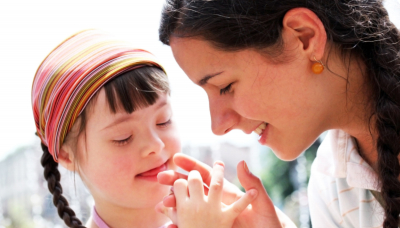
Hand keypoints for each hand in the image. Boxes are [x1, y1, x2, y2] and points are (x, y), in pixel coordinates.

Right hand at [157, 154, 295, 227]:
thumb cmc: (270, 223)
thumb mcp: (262, 203)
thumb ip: (253, 184)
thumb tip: (241, 163)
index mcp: (228, 193)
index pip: (207, 175)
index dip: (191, 166)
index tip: (176, 158)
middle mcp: (218, 202)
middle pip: (193, 188)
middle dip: (177, 181)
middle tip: (161, 177)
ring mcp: (213, 216)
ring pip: (189, 206)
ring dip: (175, 203)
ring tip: (162, 204)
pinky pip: (193, 226)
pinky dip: (180, 224)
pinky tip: (169, 224)